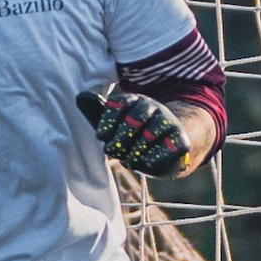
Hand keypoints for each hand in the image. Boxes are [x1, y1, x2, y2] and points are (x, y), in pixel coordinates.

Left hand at [76, 83, 195, 178]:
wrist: (166, 146)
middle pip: (136, 118)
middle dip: (121, 137)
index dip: (109, 121)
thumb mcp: (113, 123)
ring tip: (127, 161)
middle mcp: (153, 108)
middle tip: (111, 151)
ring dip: (136, 149)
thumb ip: (97, 112)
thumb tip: (80, 97)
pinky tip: (144, 164)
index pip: (121, 105)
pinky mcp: (180, 141)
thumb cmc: (132, 135)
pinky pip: (169, 147)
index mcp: (134, 101)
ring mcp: (168, 122)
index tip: (100, 136)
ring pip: (152, 132)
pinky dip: (155, 157)